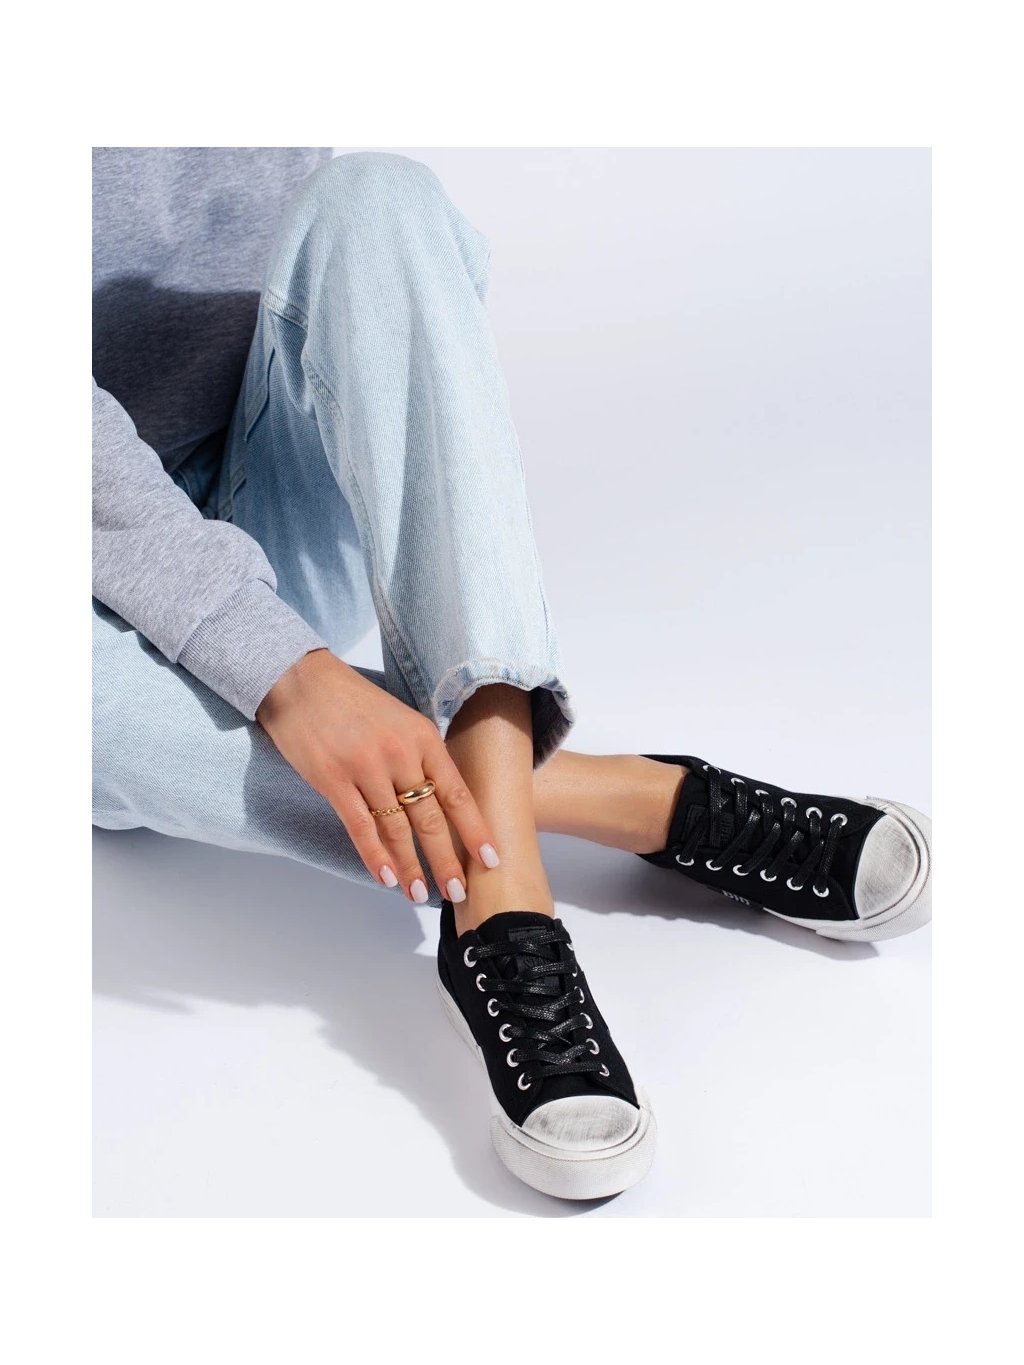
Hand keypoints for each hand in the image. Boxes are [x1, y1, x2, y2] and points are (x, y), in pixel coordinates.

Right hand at [256, 649, 497, 902]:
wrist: (300, 681)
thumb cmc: (352, 702)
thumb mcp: (400, 719)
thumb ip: (420, 757)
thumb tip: (439, 801)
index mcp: (423, 737)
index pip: (457, 793)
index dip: (475, 830)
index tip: (491, 859)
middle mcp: (400, 753)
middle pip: (430, 818)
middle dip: (446, 860)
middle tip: (459, 892)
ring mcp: (366, 767)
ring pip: (396, 829)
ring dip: (410, 867)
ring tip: (420, 895)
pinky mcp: (334, 780)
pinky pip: (360, 827)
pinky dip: (374, 856)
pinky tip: (386, 877)